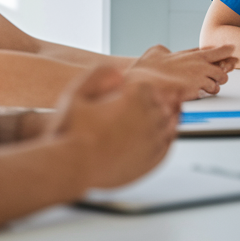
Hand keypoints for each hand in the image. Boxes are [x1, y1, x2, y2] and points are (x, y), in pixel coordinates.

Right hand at [51, 66, 178, 189]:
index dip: (139, 91)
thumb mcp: (76, 93)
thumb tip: (118, 73)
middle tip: (143, 107)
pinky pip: (166, 148)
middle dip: (152, 104)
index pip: (148, 88)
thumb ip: (97, 75)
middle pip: (160, 105)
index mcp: (134, 98)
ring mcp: (152, 141)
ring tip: (155, 120)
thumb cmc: (71, 133)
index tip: (133, 95)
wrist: (70, 167)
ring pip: (168, 124)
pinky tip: (161, 139)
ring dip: (163, 120)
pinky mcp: (150, 162)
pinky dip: (166, 140)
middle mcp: (148, 118)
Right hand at [131, 44, 236, 101]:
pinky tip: (198, 93)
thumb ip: (165, 51)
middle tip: (213, 77)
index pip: (218, 51)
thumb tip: (165, 51)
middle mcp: (199, 64)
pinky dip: (207, 93)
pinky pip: (210, 91)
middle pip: (223, 70)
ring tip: (205, 87)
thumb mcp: (156, 51)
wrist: (140, 80)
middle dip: (220, 74)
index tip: (231, 54)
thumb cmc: (146, 68)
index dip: (225, 52)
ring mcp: (199, 77)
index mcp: (192, 54)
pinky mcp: (196, 89)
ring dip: (214, 85)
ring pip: (218, 82)